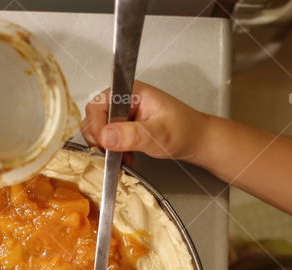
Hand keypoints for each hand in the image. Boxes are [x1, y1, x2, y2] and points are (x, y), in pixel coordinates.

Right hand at [81, 81, 209, 162]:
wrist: (197, 140)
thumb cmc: (184, 131)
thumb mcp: (159, 134)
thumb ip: (132, 135)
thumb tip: (105, 137)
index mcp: (130, 92)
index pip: (98, 104)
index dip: (97, 125)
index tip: (105, 144)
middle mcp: (124, 99)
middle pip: (94, 115)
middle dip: (100, 137)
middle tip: (112, 153)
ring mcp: (124, 112)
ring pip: (99, 127)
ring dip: (106, 145)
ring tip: (122, 156)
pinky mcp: (125, 124)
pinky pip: (108, 136)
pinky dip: (112, 149)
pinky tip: (126, 156)